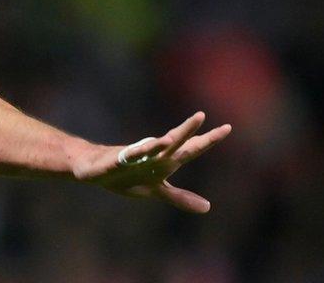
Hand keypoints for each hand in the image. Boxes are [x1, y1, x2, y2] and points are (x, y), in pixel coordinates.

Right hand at [73, 112, 231, 212]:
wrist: (95, 170)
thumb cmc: (128, 177)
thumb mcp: (157, 190)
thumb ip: (181, 197)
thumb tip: (208, 207)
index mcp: (166, 162)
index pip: (191, 149)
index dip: (208, 140)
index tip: (228, 128)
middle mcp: (154, 155)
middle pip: (174, 143)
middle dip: (187, 131)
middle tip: (201, 116)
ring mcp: (136, 157)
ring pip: (151, 147)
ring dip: (159, 143)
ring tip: (172, 137)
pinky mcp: (117, 161)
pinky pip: (127, 157)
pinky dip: (134, 154)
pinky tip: (138, 151)